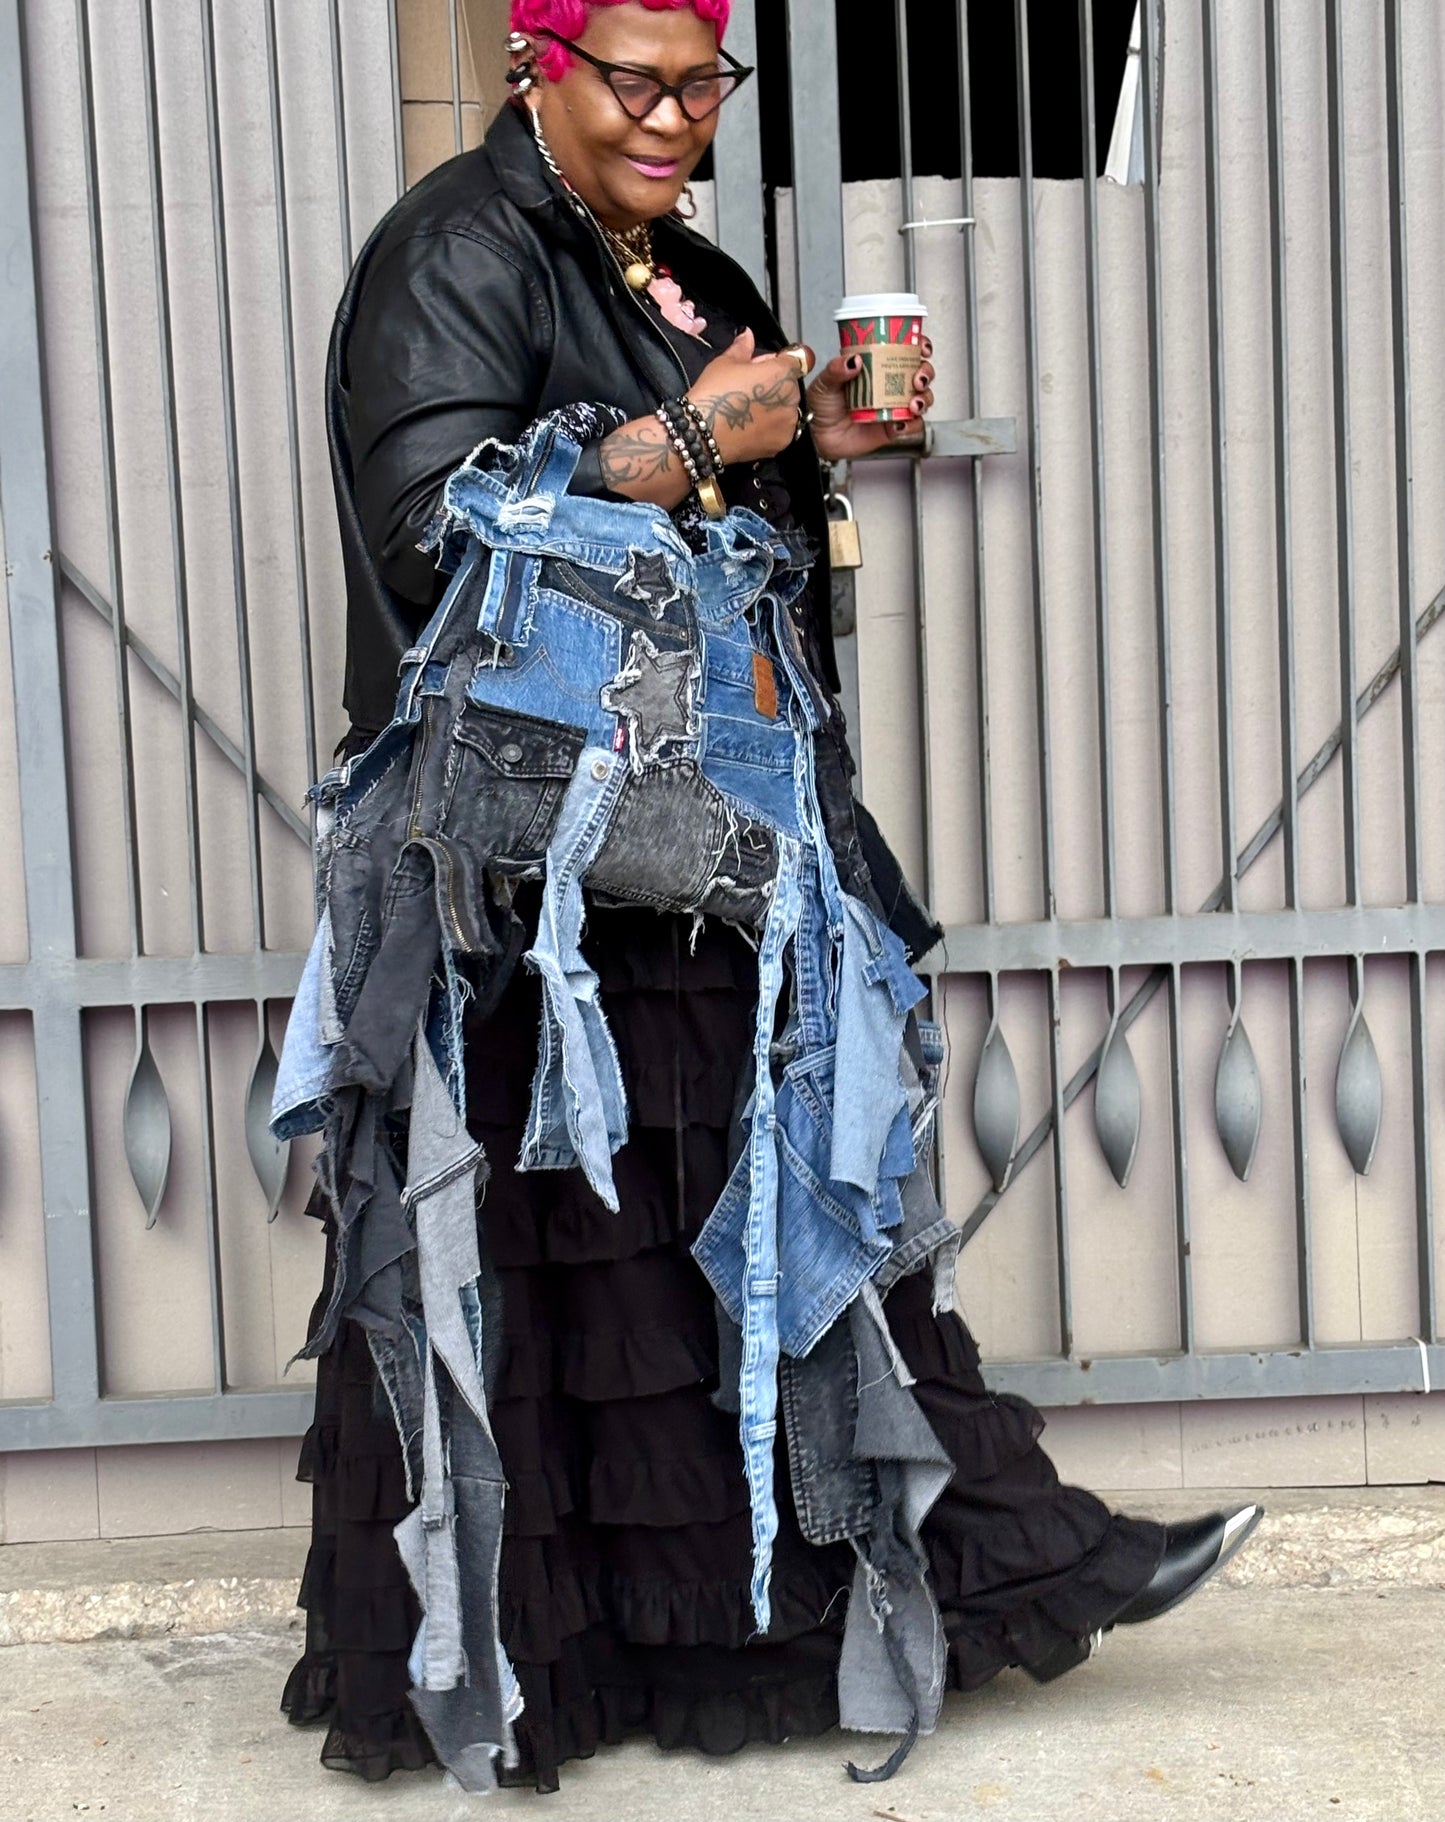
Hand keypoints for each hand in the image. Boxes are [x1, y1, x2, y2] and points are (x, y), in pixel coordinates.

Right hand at [686, 331, 811, 465]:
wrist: (703, 433)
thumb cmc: (714, 394)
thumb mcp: (725, 363)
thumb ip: (743, 348)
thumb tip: (747, 334)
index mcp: (782, 372)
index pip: (798, 359)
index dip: (781, 361)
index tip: (766, 367)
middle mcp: (792, 397)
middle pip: (790, 385)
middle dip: (775, 385)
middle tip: (749, 391)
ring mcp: (789, 422)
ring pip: (788, 409)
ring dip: (775, 407)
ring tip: (748, 411)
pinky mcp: (782, 443)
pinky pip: (781, 429)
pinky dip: (771, 427)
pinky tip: (751, 426)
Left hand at [807, 337, 935, 462]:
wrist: (817, 437)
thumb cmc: (821, 406)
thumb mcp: (824, 382)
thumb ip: (836, 369)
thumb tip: (854, 360)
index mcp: (876, 366)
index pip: (905, 350)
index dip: (921, 346)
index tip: (923, 348)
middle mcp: (889, 384)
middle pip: (921, 373)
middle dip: (926, 373)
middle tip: (918, 379)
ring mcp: (893, 406)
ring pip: (922, 398)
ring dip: (924, 399)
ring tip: (912, 404)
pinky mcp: (893, 428)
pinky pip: (913, 426)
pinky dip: (912, 425)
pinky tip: (900, 424)